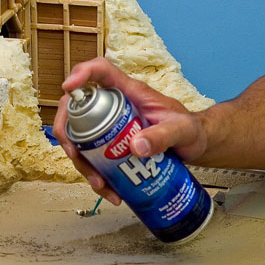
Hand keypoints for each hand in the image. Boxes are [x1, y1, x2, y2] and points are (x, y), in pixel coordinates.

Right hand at [53, 57, 206, 205]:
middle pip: (77, 109)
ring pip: (82, 141)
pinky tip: (111, 193)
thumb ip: (163, 136)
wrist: (196, 146)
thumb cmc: (190, 130)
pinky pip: (96, 161)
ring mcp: (111, 129)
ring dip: (83, 164)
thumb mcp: (182, 131)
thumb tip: (135, 147)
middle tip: (75, 154)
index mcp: (130, 92)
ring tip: (100, 184)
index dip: (81, 73)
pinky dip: (98, 178)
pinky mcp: (113, 149)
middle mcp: (115, 107)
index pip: (101, 71)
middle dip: (68, 132)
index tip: (68, 87)